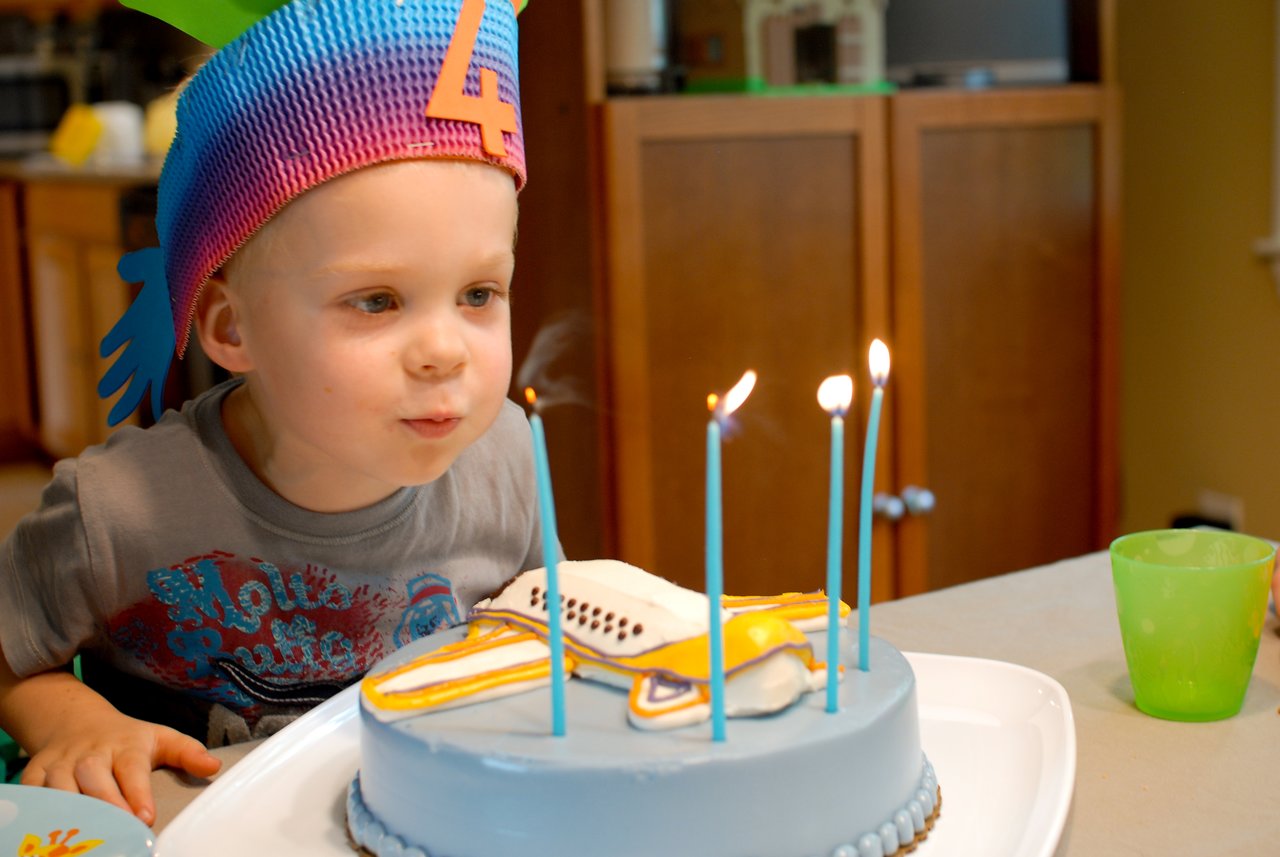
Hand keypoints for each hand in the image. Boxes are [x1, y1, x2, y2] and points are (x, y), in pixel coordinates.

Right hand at [19, 709, 220, 824]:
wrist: (78, 723)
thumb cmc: (127, 740)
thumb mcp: (161, 738)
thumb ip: (188, 753)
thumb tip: (214, 767)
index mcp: (126, 746)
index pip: (132, 769)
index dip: (137, 793)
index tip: (145, 817)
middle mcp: (92, 754)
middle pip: (94, 778)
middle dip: (105, 806)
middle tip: (118, 832)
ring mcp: (62, 762)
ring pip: (61, 787)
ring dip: (70, 812)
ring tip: (83, 837)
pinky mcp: (36, 771)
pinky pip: (32, 792)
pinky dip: (37, 810)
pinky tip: (47, 830)